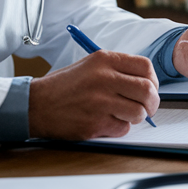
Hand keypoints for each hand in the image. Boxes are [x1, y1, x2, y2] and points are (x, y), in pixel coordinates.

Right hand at [28, 50, 158, 139]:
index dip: (153, 80)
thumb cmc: (64, 87)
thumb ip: (117, 70)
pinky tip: (105, 122)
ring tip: (122, 115)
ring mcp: (100, 101)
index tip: (150, 88)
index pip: (145, 66)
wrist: (35, 105)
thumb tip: (147, 83)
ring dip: (135, 117)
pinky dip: (119, 128)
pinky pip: (123, 128)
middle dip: (152, 103)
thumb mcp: (89, 66)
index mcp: (104, 60)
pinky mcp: (95, 123)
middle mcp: (104, 78)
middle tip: (147, 108)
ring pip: (138, 112)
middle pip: (147, 90)